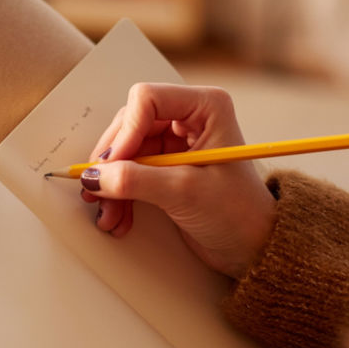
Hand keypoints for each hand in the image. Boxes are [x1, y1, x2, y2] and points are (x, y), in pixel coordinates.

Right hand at [82, 83, 275, 278]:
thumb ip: (136, 180)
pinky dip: (119, 193)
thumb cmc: (239, 213)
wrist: (253, 247)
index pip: (147, 99)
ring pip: (124, 151)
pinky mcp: (165, 166)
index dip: (125, 132)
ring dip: (111, 183)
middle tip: (98, 190)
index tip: (113, 165)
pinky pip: (128, 171)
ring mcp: (175, 142)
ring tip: (107, 212)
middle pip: (129, 124)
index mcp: (205, 107)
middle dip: (113, 162)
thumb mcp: (184, 193)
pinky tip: (118, 216)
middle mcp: (188, 118)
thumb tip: (95, 176)